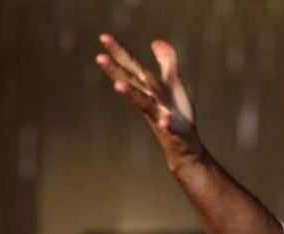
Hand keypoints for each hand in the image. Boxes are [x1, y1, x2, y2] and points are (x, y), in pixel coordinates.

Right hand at [96, 33, 204, 172]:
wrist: (184, 147)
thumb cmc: (177, 114)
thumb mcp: (173, 85)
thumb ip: (167, 63)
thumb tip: (156, 41)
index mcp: (149, 89)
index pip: (132, 67)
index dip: (119, 52)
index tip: (103, 36)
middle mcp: (149, 101)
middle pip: (131, 83)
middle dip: (116, 71)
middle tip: (99, 57)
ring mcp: (159, 116)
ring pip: (144, 103)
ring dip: (131, 94)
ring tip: (118, 85)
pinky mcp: (173, 131)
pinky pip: (169, 127)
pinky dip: (166, 123)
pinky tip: (164, 121)